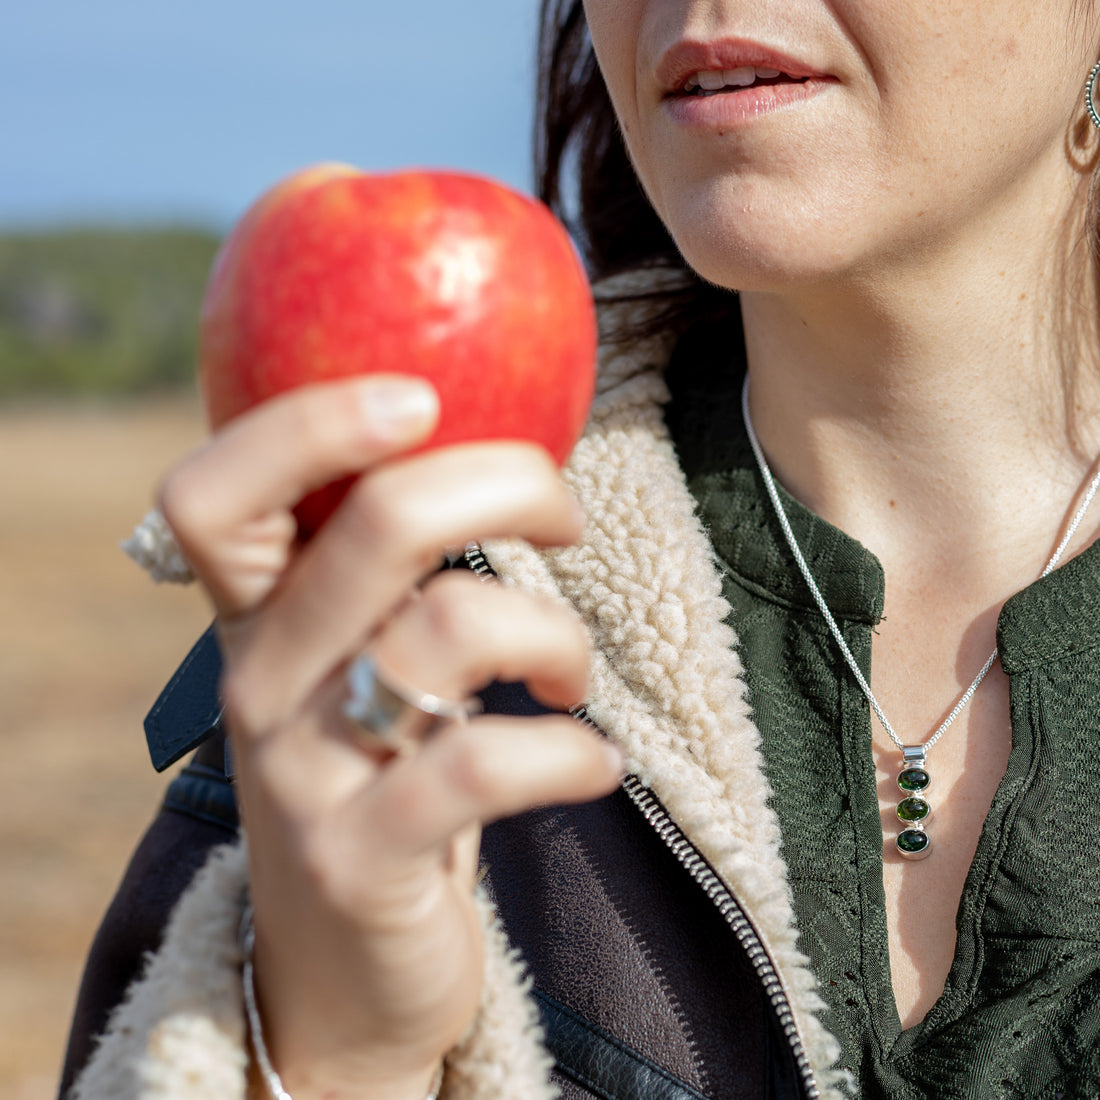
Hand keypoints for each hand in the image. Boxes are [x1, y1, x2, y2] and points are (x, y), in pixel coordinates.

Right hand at [159, 376, 620, 1098]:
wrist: (342, 968)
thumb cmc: (377, 780)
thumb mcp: (358, 666)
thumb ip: (388, 576)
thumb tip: (497, 447)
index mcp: (256, 617)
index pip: (216, 493)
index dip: (309, 424)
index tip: (423, 400)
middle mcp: (263, 681)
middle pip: (378, 524)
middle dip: (509, 486)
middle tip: (567, 518)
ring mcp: (304, 772)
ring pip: (454, 628)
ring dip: (558, 635)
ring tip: (573, 675)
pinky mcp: (360, 858)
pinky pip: (486, 766)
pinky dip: (571, 752)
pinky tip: (597, 764)